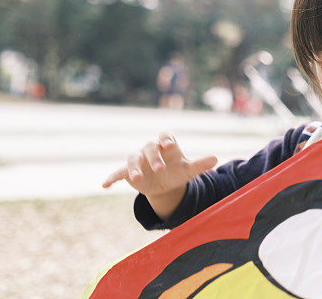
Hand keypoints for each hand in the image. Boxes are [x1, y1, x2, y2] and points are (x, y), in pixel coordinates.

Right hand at [102, 133, 216, 218]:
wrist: (164, 184)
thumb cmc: (177, 172)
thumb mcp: (188, 170)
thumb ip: (200, 164)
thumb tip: (216, 158)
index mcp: (167, 145)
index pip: (165, 135)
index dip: (166, 138)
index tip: (168, 144)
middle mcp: (151, 149)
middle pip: (150, 148)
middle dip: (154, 157)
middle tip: (160, 169)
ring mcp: (139, 160)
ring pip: (134, 158)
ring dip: (134, 167)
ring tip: (137, 178)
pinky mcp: (128, 171)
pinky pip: (118, 172)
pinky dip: (111, 177)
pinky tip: (105, 185)